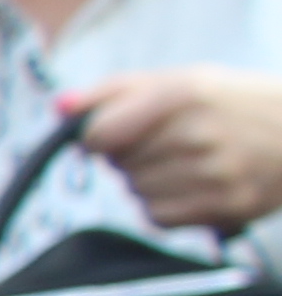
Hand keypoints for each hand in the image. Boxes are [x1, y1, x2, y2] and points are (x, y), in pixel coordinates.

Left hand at [64, 67, 281, 233]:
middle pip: (118, 164)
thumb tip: (60, 107)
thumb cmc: (235, 104)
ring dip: (150, 180)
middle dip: (133, 155)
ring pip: (136, 190)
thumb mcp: (184, 80)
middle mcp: (199, 133)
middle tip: (174, 142)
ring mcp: (214, 172)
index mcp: (184, 93)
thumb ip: (116, 91)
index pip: (99, 133)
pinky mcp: (226, 205)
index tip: (113, 133)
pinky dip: (167, 204)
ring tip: (191, 161)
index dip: (98, 136)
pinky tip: (197, 184)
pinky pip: (158, 215)